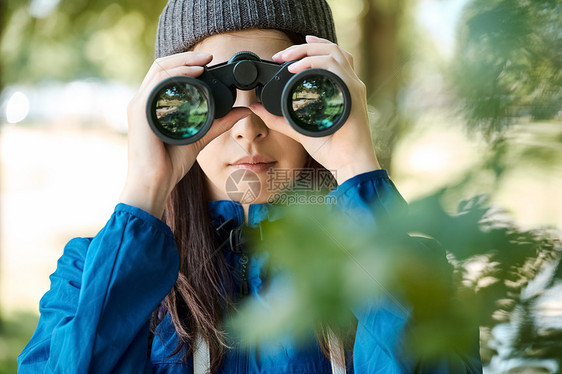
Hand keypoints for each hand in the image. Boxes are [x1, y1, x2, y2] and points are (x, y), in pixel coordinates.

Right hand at [120, 52, 250, 217]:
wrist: (154, 183)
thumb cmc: (169, 165)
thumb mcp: (201, 137)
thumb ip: (220, 123)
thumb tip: (243, 111)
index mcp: (153, 105)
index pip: (166, 74)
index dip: (186, 62)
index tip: (209, 61)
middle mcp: (143, 101)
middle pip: (162, 66)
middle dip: (187, 57)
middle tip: (210, 56)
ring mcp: (139, 105)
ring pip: (159, 69)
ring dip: (184, 61)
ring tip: (204, 61)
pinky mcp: (139, 111)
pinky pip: (158, 83)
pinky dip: (177, 73)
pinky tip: (194, 73)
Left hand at [249, 35, 379, 184]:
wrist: (349, 165)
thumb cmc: (332, 150)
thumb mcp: (299, 130)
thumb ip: (278, 118)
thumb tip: (256, 108)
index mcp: (342, 89)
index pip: (331, 57)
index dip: (310, 48)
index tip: (287, 54)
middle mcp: (350, 84)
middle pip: (332, 49)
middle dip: (304, 46)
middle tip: (281, 54)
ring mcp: (354, 87)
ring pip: (334, 52)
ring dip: (307, 50)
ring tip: (286, 58)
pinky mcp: (353, 94)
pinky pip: (335, 68)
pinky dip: (314, 63)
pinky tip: (296, 68)